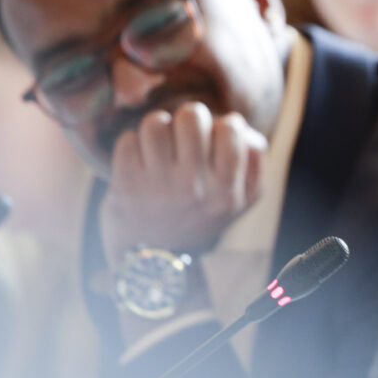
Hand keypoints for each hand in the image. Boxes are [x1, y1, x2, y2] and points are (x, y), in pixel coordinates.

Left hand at [98, 102, 262, 263]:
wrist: (154, 262)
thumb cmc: (197, 218)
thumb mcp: (237, 202)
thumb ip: (252, 163)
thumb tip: (243, 128)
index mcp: (228, 192)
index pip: (232, 128)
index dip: (222, 124)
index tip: (214, 138)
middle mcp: (195, 189)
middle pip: (192, 115)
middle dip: (187, 119)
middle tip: (183, 136)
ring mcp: (159, 186)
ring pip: (156, 122)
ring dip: (156, 128)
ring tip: (158, 145)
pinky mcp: (126, 185)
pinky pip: (127, 139)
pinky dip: (131, 145)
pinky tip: (139, 160)